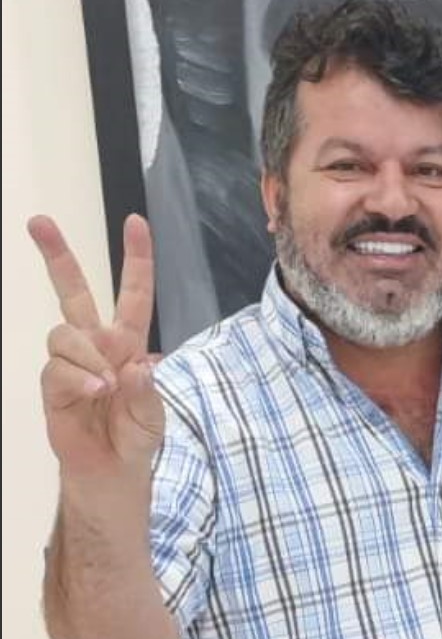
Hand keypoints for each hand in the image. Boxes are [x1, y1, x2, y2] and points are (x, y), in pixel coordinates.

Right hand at [28, 214, 162, 476]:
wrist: (112, 470)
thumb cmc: (136, 435)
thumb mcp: (152, 414)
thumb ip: (144, 391)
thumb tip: (136, 367)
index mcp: (129, 340)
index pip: (133, 292)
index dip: (136, 257)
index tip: (136, 221)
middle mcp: (97, 344)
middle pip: (74, 292)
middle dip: (57, 255)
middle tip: (38, 222)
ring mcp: (72, 362)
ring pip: (64, 333)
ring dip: (87, 357)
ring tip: (105, 388)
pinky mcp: (51, 385)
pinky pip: (56, 369)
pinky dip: (76, 380)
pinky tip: (94, 395)